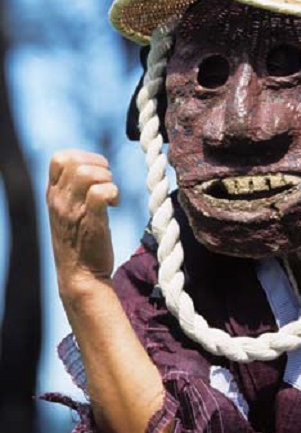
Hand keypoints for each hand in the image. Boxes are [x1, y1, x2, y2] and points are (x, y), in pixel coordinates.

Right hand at [47, 149, 118, 297]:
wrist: (80, 276)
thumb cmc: (79, 243)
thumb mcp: (67, 212)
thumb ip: (73, 191)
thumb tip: (93, 168)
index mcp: (53, 195)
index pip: (59, 158)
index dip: (83, 156)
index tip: (97, 171)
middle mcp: (60, 200)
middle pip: (76, 161)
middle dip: (99, 166)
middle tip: (107, 183)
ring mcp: (73, 211)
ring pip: (87, 173)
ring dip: (106, 178)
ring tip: (111, 194)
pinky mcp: (91, 221)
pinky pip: (100, 193)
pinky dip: (113, 193)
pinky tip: (115, 204)